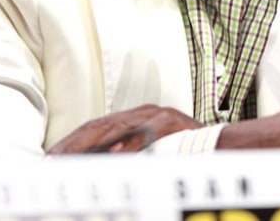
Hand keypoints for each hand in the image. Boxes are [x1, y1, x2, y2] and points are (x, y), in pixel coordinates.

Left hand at [48, 104, 202, 153]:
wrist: (227, 145)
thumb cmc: (190, 154)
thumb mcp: (156, 153)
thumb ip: (131, 155)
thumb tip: (102, 166)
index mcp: (138, 119)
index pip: (98, 126)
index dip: (74, 140)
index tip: (52, 157)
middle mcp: (145, 114)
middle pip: (101, 124)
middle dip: (74, 142)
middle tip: (52, 159)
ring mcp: (158, 117)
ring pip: (118, 126)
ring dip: (92, 143)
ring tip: (72, 157)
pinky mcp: (172, 124)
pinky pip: (147, 134)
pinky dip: (130, 145)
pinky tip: (114, 155)